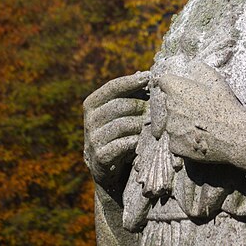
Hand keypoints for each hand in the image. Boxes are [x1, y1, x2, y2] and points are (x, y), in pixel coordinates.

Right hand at [83, 71, 149, 191]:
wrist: (110, 170)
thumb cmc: (120, 134)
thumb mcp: (121, 113)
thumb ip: (129, 95)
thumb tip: (144, 75)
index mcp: (92, 104)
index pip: (112, 87)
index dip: (130, 81)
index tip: (148, 76)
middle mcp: (89, 120)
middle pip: (119, 105)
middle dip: (141, 105)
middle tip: (156, 107)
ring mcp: (92, 140)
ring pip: (122, 124)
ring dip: (140, 124)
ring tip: (152, 124)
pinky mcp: (99, 157)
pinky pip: (122, 144)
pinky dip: (135, 141)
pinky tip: (142, 140)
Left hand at [158, 62, 245, 174]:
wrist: (235, 135)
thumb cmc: (226, 104)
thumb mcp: (215, 79)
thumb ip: (199, 69)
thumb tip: (191, 67)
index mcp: (176, 89)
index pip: (164, 81)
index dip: (173, 83)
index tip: (181, 88)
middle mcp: (169, 107)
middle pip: (170, 103)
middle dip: (181, 105)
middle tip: (200, 109)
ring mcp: (171, 129)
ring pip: (174, 123)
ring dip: (183, 123)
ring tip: (203, 126)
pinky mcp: (174, 146)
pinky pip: (176, 141)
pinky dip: (185, 140)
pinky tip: (201, 138)